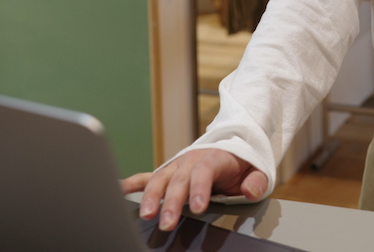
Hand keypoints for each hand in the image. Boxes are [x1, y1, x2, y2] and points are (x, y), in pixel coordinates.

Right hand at [120, 148, 267, 231]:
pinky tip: (117, 191)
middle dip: (171, 202)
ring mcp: (175, 167)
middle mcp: (190, 161)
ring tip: (146, 215)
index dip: (200, 189)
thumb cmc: (241, 165)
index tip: (198, 207)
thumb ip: (256, 181)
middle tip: (167, 223)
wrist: (229, 149)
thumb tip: (250, 190)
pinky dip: (130, 183)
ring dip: (150, 197)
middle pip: (179, 180)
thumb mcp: (255, 170)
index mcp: (213, 159)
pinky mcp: (166, 173)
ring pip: (159, 180)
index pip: (205, 172)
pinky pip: (145, 177)